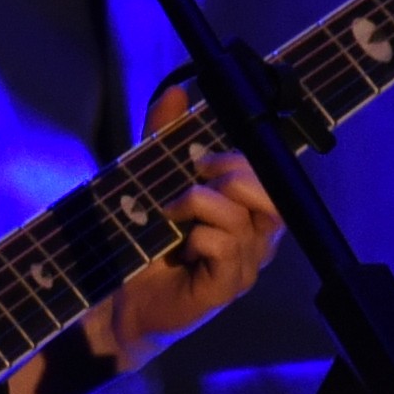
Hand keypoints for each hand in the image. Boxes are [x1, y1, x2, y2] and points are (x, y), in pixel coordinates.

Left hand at [97, 82, 286, 365]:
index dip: (242, 162)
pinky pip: (225, 249)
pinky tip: (180, 246)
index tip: (204, 159)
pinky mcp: (223, 289)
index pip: (271, 179)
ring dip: (200, 205)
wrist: (122, 303)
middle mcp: (255, 242)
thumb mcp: (154, 180)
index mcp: (247, 216)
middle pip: (268, 194)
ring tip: (171, 215)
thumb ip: (166, 137)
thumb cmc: (146, 244)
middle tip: (192, 182)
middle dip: (229, 176)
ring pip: (241, 219)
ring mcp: (242, 268)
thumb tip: (177, 90)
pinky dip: (199, 237)